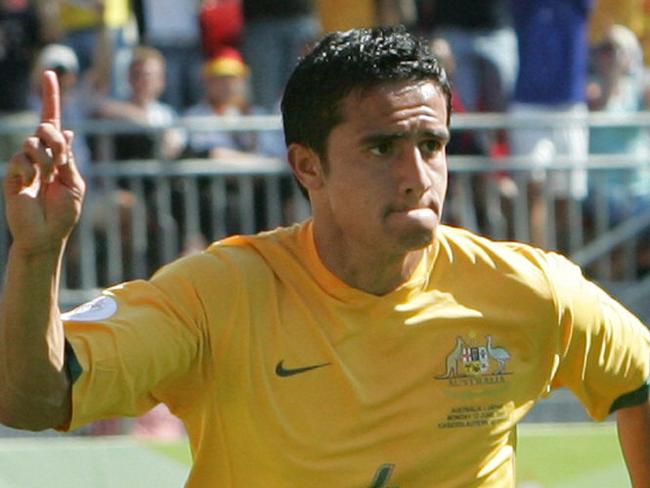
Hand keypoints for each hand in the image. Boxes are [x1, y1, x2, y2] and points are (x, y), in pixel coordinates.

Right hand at [3, 71, 85, 254]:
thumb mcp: (73, 182)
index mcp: (58, 155)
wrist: (47, 234)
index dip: (51, 98)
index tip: (50, 73)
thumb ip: (66, 157)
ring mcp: (24, 163)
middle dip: (55, 141)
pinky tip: (30, 186)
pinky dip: (30, 172)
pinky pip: (21, 160)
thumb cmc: (64, 212)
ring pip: (33, 143)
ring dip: (46, 161)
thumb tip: (65, 130)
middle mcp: (40, 155)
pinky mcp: (12, 173)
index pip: (52, 122)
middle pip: (45, 127)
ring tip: (46, 180)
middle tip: (59, 164)